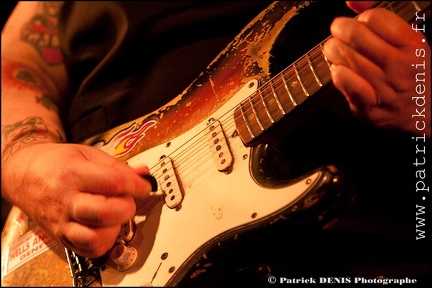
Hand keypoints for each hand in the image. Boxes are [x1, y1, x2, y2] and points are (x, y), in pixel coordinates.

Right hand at [1, 143, 153, 257]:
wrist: (25, 175)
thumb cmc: (56, 163)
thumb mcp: (87, 154)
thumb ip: (117, 166)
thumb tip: (143, 174)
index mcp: (73, 174)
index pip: (114, 183)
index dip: (136, 185)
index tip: (144, 186)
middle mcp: (67, 201)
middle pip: (106, 212)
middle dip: (127, 206)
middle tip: (127, 199)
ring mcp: (63, 222)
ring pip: (97, 237)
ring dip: (115, 227)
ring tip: (115, 214)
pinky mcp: (62, 237)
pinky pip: (90, 250)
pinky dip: (105, 242)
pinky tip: (106, 227)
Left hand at [323, 2, 430, 137]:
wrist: (425, 113)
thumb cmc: (412, 75)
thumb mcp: (408, 43)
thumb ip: (381, 21)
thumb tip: (353, 1)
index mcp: (413, 46)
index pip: (374, 18)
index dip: (359, 19)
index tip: (357, 25)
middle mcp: (400, 66)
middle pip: (356, 35)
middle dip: (339, 30)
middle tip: (338, 33)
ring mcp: (385, 88)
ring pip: (346, 57)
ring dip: (333, 51)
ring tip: (336, 52)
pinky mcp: (369, 107)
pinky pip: (345, 83)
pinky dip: (336, 73)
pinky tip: (339, 72)